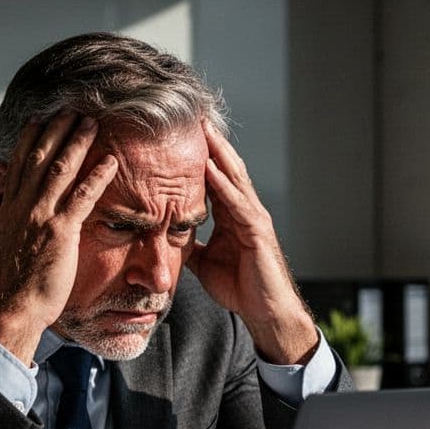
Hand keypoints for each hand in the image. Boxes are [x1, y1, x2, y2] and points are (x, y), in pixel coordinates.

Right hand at [0, 111, 118, 363]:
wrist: (13, 307)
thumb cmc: (11, 283)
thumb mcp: (1, 244)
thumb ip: (1, 222)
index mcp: (8, 208)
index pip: (19, 164)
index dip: (30, 139)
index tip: (40, 119)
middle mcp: (23, 206)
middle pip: (40, 157)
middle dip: (56, 130)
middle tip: (72, 110)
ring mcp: (41, 216)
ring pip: (60, 169)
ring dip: (77, 142)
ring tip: (92, 123)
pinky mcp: (60, 232)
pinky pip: (82, 196)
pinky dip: (97, 176)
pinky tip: (110, 161)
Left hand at [189, 123, 318, 364]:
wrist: (266, 312)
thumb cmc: (240, 288)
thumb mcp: (203, 262)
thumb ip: (188, 246)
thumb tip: (163, 237)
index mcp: (231, 215)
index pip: (213, 177)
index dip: (199, 155)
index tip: (180, 134)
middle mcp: (244, 210)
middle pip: (225, 168)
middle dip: (210, 143)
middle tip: (192, 116)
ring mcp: (253, 217)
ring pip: (233, 177)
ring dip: (217, 152)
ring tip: (201, 129)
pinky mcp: (257, 231)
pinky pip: (237, 203)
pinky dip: (222, 184)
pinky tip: (209, 167)